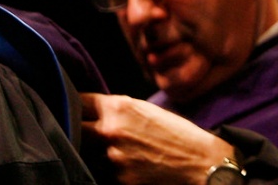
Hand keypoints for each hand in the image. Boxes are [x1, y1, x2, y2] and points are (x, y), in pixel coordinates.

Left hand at [80, 93, 234, 184]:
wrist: (204, 165)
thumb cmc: (178, 134)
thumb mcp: (146, 110)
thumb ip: (116, 110)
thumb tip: (91, 111)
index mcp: (118, 107)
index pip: (78, 100)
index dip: (75, 104)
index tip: (73, 106)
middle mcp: (111, 130)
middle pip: (74, 126)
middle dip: (77, 127)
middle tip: (82, 128)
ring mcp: (113, 158)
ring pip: (88, 151)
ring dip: (94, 150)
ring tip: (119, 150)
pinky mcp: (120, 180)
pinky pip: (104, 172)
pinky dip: (110, 168)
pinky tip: (129, 165)